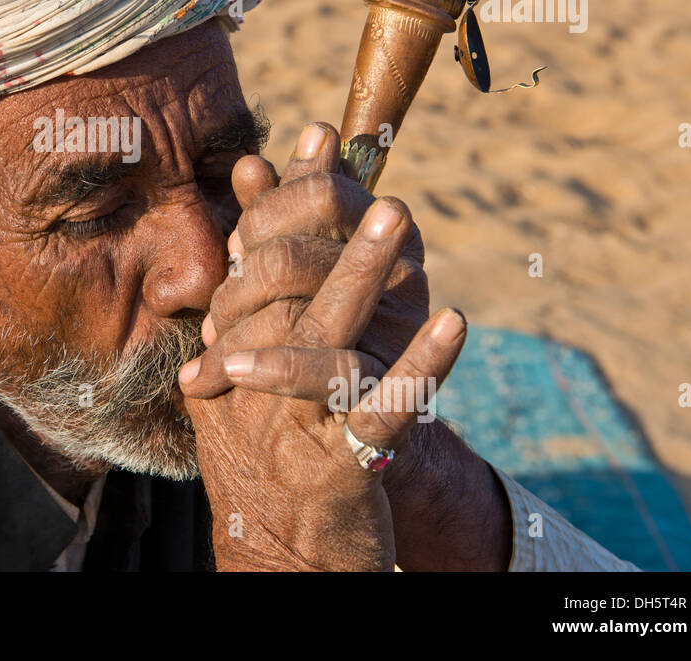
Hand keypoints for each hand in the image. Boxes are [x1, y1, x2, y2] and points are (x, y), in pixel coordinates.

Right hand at [180, 193, 466, 570]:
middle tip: (360, 163)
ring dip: (360, 272)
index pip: (252, 254)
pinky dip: (420, 367)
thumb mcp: (248, 373)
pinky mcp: (336, 466)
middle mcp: (250, 379)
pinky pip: (380, 409)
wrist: (276, 554)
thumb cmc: (269, 452)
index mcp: (233, 350)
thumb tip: (254, 201)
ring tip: (395, 217)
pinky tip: (456, 326)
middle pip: (280, 284)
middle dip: (316, 218)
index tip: (319, 136)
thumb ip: (253, 292)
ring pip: (323, 336)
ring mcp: (290, 422)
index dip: (286, 193)